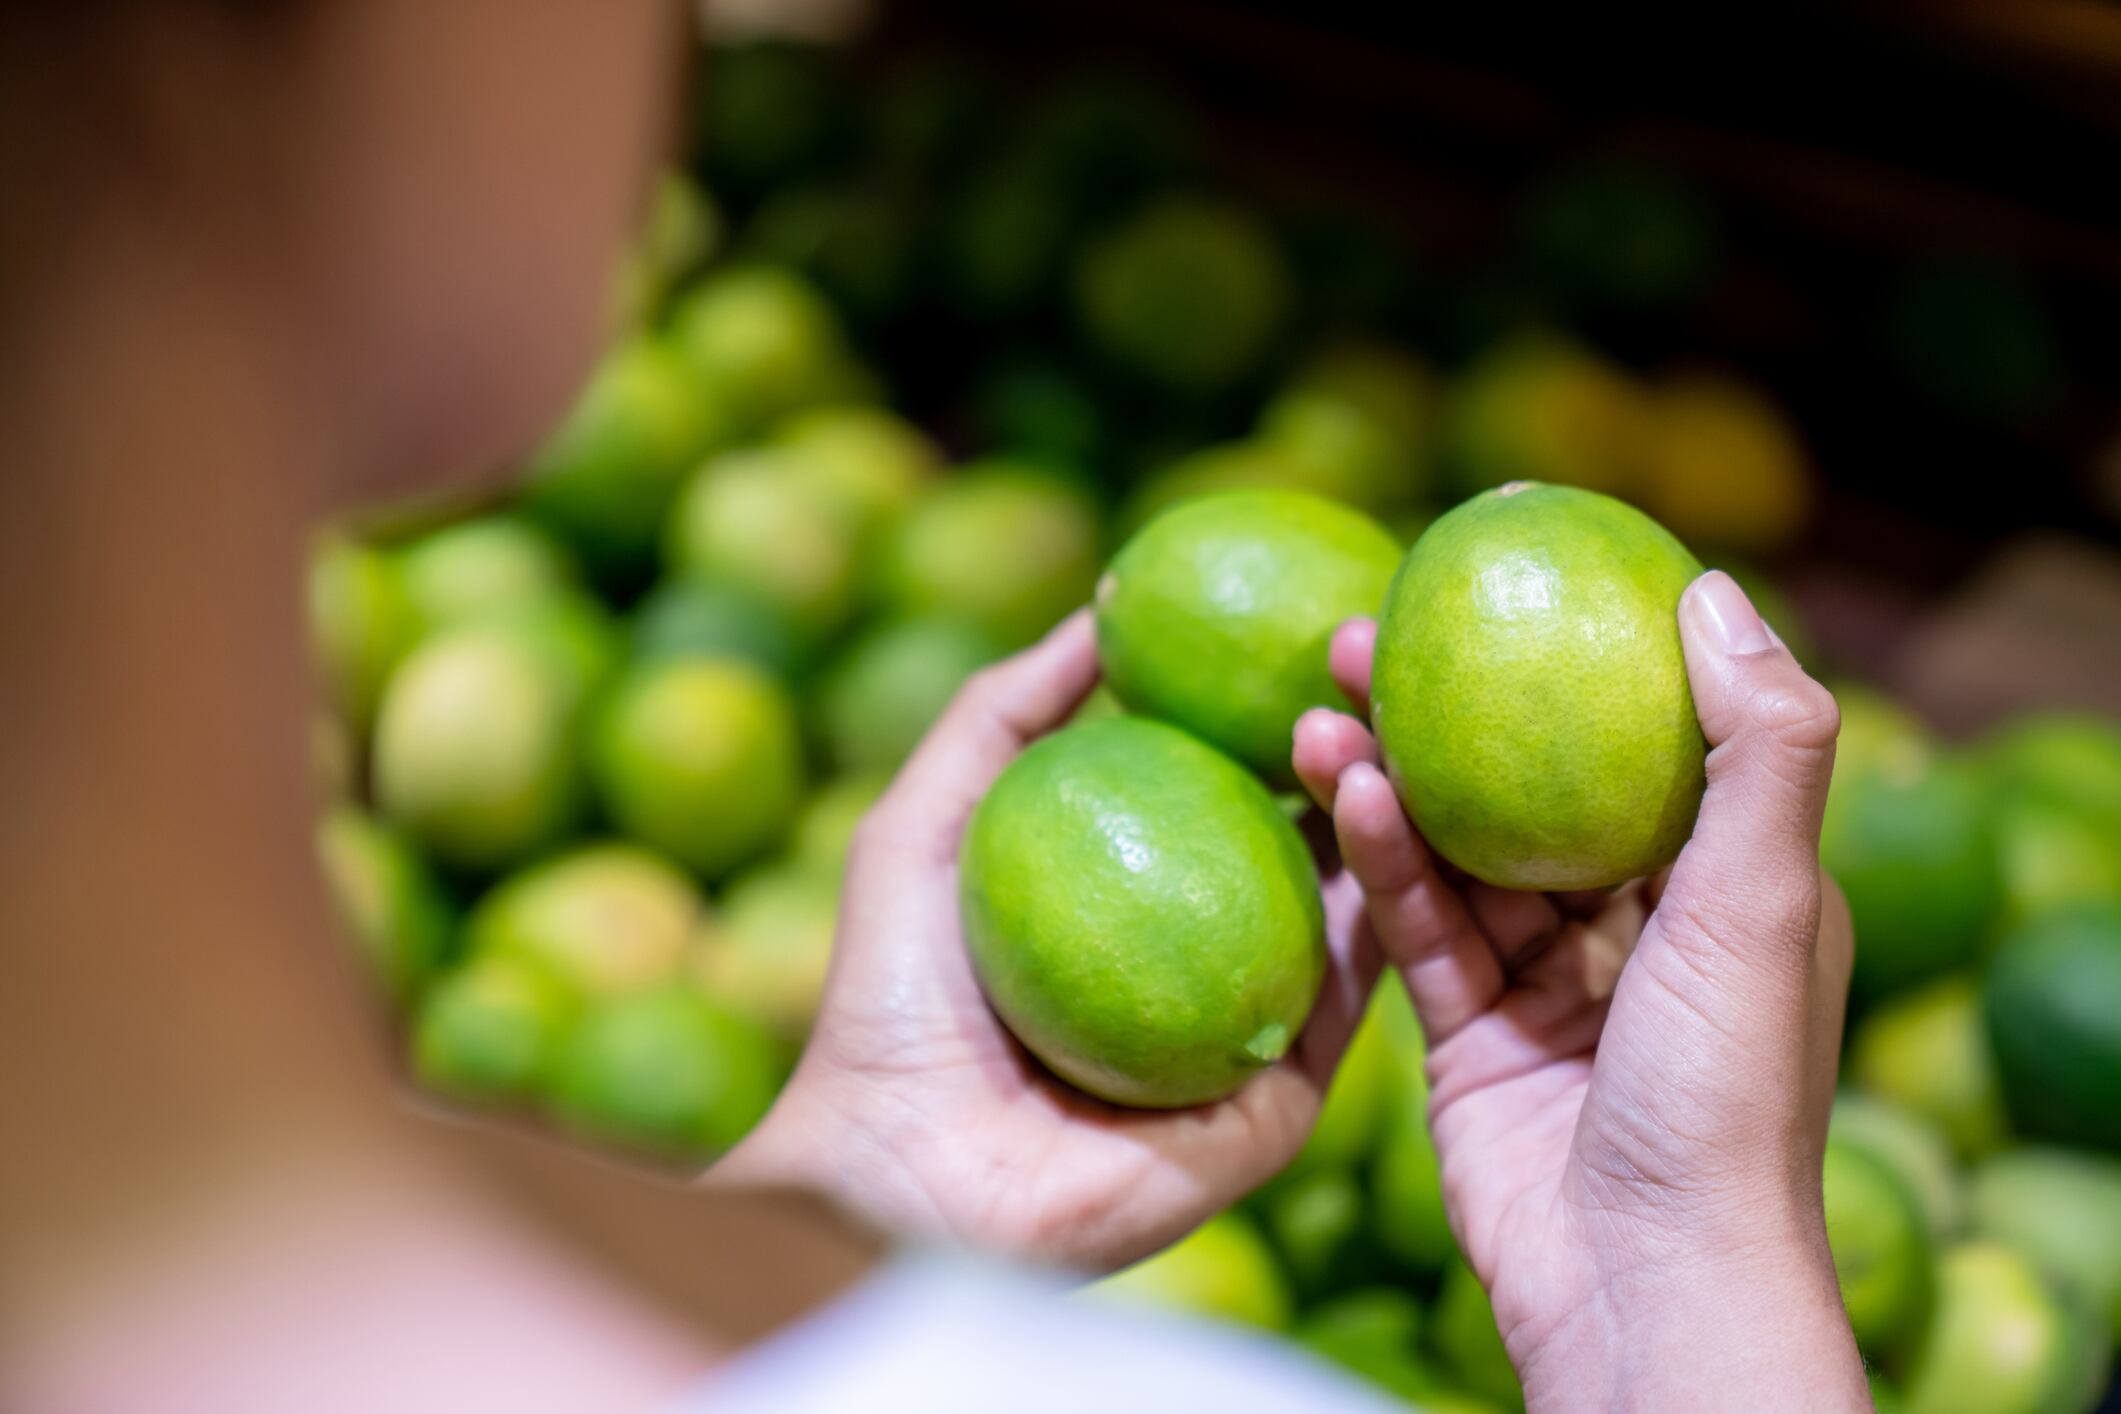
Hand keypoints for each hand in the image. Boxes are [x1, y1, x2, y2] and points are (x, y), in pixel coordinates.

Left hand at [717, 611, 1383, 1271]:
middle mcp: (1208, 965)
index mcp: (1141, 907)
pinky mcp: (1282, 1103)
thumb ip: (1006, 713)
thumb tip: (1103, 610)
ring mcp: (1253, 1035)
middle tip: (1365, 662)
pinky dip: (1377, 909)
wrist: (901, 1172)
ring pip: (1347, 907)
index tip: (1308, 632)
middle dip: (1348, 748)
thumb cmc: (892, 999)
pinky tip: (1389, 822)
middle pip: (1305, 841)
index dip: (1271, 713)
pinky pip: (1346, 998)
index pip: (1229, 793)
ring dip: (1379, 812)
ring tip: (1380, 722)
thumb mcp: (928, 821)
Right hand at [1291, 571, 1867, 1412]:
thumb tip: (1711, 586)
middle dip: (1450, 711)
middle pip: (1532, 789)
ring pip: (1458, 857)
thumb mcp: (1769, 899)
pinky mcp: (1469, 1040)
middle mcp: (1640, 931)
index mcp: (1729, 891)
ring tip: (1320, 706)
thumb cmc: (1726, 1093)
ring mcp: (1548, 987)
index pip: (1648, 743)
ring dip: (1391, 782)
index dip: (1576, 657)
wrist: (1644, 1283)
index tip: (1499, 579)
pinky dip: (1383, 864)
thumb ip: (1760, 746)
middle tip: (1366, 632)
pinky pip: (1420, 932)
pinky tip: (1343, 793)